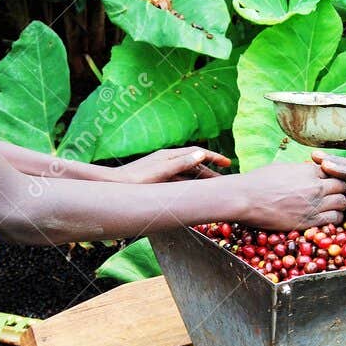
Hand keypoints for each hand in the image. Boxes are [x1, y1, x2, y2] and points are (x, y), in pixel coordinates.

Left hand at [109, 146, 229, 183]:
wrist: (117, 185)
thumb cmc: (138, 179)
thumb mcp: (163, 171)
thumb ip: (182, 163)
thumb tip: (202, 154)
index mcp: (170, 155)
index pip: (198, 153)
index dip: (214, 157)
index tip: (228, 163)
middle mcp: (168, 160)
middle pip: (194, 163)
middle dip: (210, 170)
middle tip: (225, 180)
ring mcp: (163, 169)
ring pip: (188, 173)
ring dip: (201, 179)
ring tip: (214, 187)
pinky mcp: (159, 179)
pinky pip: (180, 180)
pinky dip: (190, 184)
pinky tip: (194, 192)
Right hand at [234, 160, 345, 229]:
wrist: (245, 199)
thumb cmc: (258, 181)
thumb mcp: (281, 167)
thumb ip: (299, 169)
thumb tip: (307, 169)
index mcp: (308, 170)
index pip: (334, 170)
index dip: (334, 176)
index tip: (330, 182)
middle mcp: (315, 186)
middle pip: (342, 186)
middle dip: (340, 190)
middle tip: (334, 195)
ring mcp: (314, 204)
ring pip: (342, 202)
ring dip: (339, 204)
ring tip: (332, 207)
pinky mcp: (309, 220)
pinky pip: (335, 219)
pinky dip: (335, 218)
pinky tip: (328, 218)